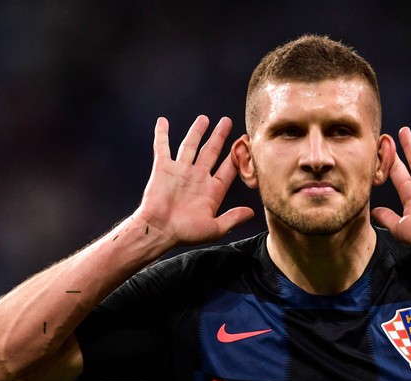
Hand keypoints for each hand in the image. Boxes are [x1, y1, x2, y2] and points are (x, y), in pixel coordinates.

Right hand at [134, 115, 253, 245]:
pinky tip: (163, 121)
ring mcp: (180, 171)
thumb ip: (233, 218)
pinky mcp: (163, 168)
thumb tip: (252, 212)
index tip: (246, 141)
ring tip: (204, 118)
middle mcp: (197, 177)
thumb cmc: (185, 232)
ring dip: (197, 131)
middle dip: (220, 136)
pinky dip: (161, 134)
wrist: (158, 230)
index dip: (238, 155)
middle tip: (227, 122)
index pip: (229, 168)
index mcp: (212, 190)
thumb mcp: (215, 228)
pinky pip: (162, 147)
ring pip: (190, 145)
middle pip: (211, 151)